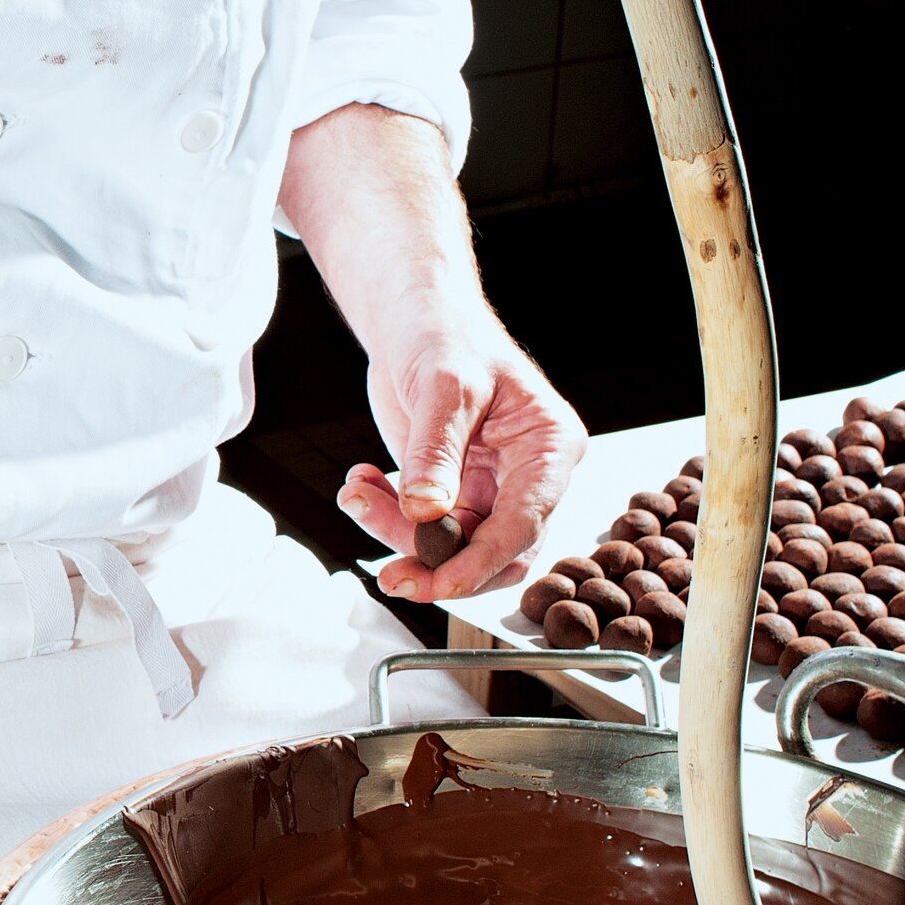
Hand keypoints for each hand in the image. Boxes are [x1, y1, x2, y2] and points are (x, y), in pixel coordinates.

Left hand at [338, 300, 586, 599]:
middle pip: (493, 550)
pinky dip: (386, 515)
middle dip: (437, 565)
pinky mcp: (452, 489)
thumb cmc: (445, 335)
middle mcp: (528, 476)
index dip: (482, 561)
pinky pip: (423, 526)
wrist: (414, 320)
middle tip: (389, 575)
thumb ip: (435, 452)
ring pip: (451, 543)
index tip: (439, 585)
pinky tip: (361, 484)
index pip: (524, 523)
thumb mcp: (444, 387)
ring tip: (355, 495)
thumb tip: (426, 513)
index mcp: (549, 447)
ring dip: (397, 532)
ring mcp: (490, 486)